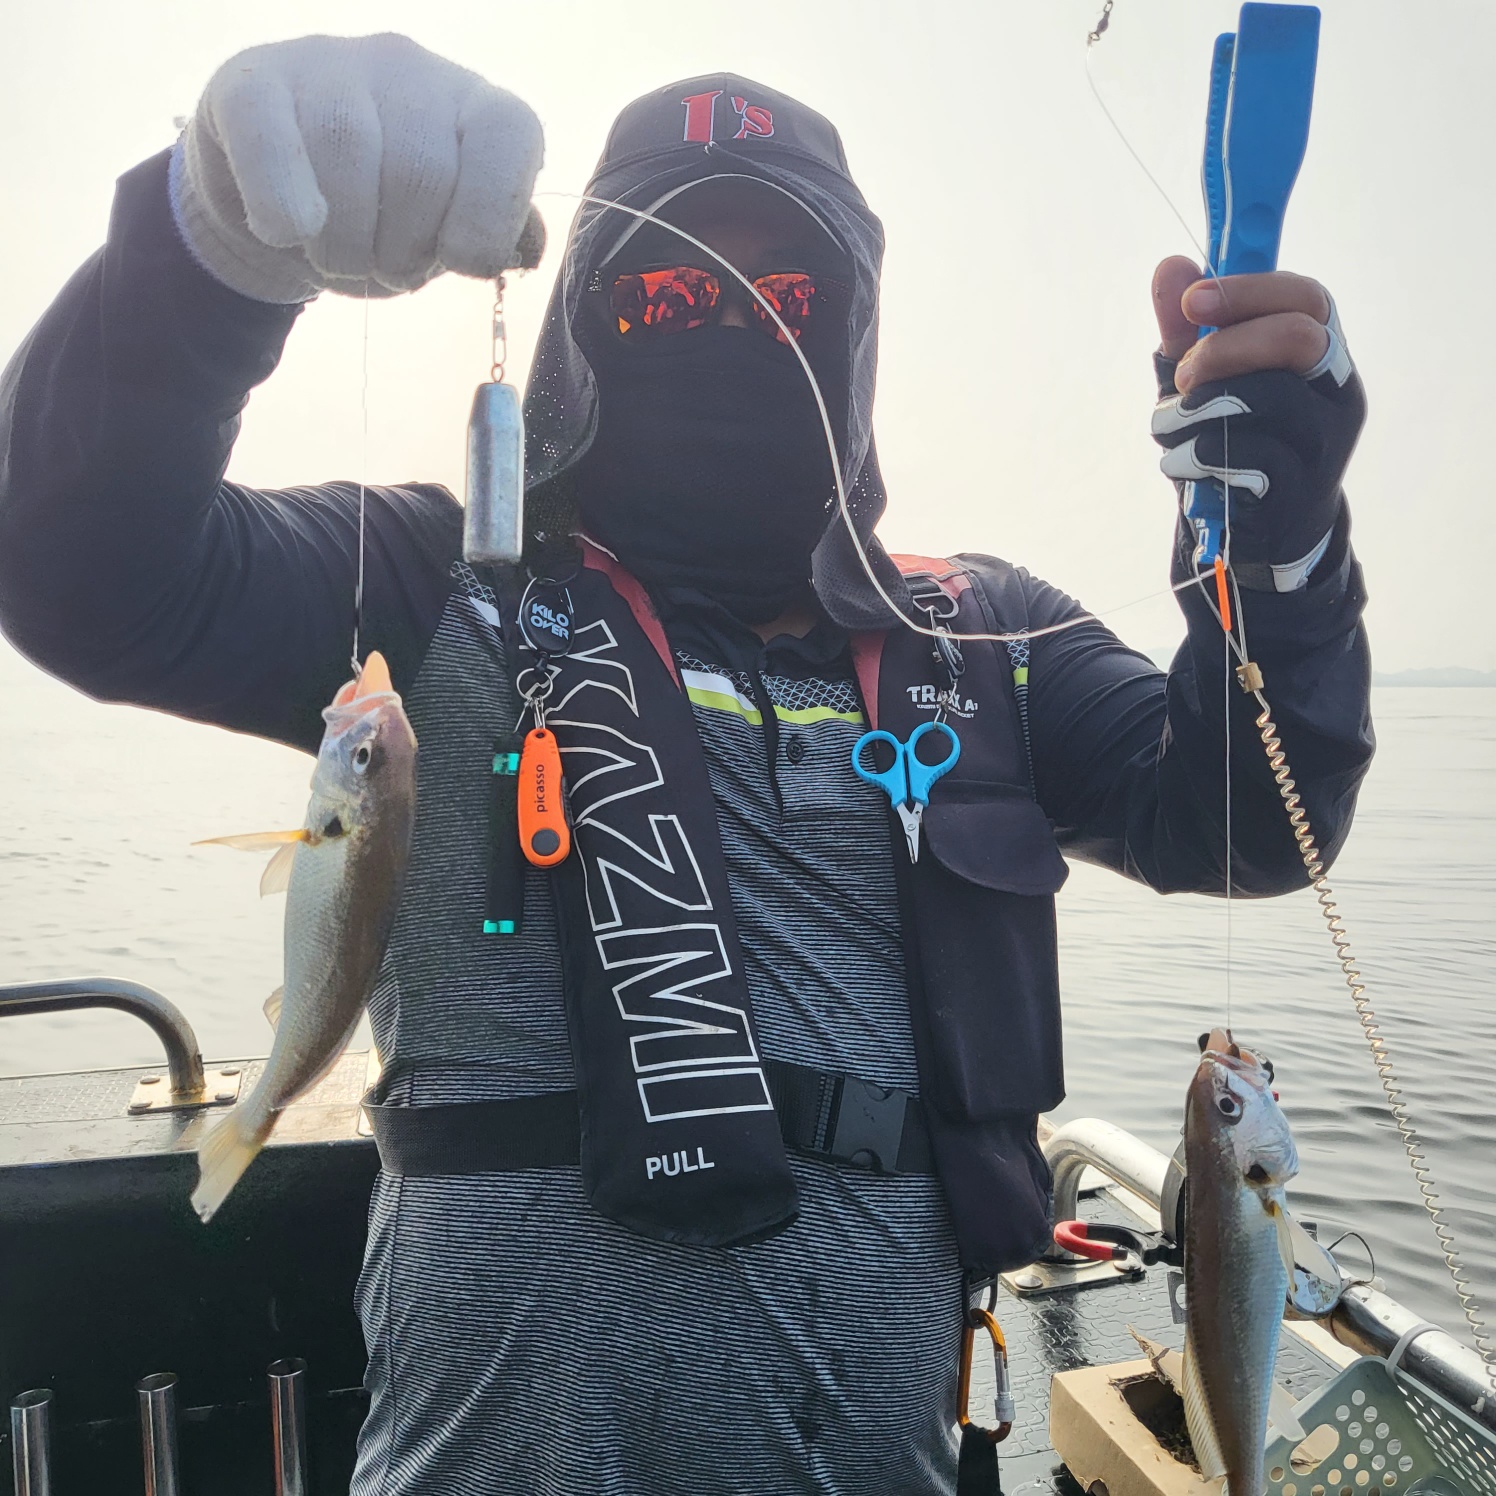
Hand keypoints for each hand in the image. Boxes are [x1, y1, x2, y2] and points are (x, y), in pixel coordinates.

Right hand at [173, 33, 544, 303]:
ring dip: (343, 245)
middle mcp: (408, 69)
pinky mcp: (253, 82)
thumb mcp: (446, 235)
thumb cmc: (385, 223)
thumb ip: (493, 236)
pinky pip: (271, 142)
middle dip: (402, 252)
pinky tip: (285, 233)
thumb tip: (523, 244)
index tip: (457, 261)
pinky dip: (282, 203)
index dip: (488, 218)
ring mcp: (329, 64)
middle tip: (382, 269)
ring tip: (338, 260)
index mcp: (472, 106)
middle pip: (421, 170)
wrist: (278, 207)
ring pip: (347, 155)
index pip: (510, 135)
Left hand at [1148, 257, 1364, 590]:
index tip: (1192, 302)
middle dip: (1224, 348)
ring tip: (1172, 428)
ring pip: (1269, 397)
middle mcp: (1338, 392)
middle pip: (1297, 338)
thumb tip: (1171, 267)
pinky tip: (1186, 461)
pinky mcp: (1304, 487)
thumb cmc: (1238, 441)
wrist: (1264, 533)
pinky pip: (1251, 455)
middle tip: (1184, 377)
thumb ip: (1190, 331)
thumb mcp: (1207, 382)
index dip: (1248, 291)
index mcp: (1323, 355)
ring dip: (1200, 408)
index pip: (1307, 299)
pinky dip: (1202, 453)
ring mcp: (1327, 441)